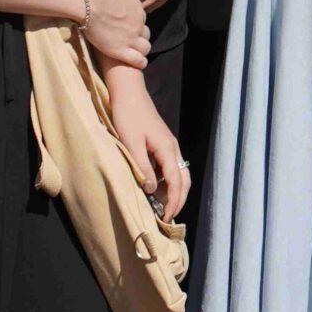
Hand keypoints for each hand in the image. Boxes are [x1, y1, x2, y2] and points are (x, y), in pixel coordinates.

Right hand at [79, 0, 150, 68]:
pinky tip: (139, 64)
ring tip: (136, 54)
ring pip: (145, 47)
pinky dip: (140, 62)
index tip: (128, 28)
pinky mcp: (121, 49)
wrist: (90, 1)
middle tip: (131, 41)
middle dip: (140, 37)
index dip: (134, 24)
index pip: (140, 19)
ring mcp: (131, 37)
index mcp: (136, 7)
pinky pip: (137, 60)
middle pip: (145, 33)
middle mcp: (137, 22)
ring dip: (141, 50)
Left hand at [108, 69, 190, 219]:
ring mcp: (169, 145)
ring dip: (175, 192)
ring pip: (180, 173)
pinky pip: (172, 167)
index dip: (174, 202)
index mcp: (167, 149)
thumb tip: (152, 190)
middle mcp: (172, 148)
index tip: (166, 219)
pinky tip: (157, 189)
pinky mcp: (162, 143)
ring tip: (163, 207)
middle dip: (179, 200)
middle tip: (168, 218)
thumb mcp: (131, 143)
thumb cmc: (127, 116)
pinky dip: (169, 182)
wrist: (129, 92)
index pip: (176, 182)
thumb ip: (142, 167)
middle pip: (184, 179)